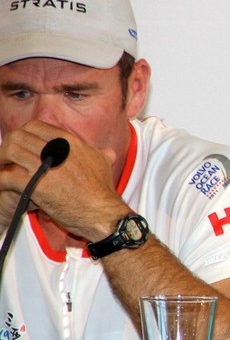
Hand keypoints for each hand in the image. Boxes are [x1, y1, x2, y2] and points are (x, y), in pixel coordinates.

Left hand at [0, 121, 123, 240]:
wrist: (102, 212)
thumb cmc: (103, 190)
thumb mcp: (104, 165)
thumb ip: (101, 154)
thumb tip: (108, 152)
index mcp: (68, 142)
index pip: (35, 126)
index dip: (22, 133)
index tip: (19, 144)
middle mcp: (55, 150)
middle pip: (18, 136)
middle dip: (6, 145)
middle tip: (4, 157)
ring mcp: (44, 167)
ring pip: (9, 151)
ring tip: (0, 169)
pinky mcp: (35, 185)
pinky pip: (6, 177)